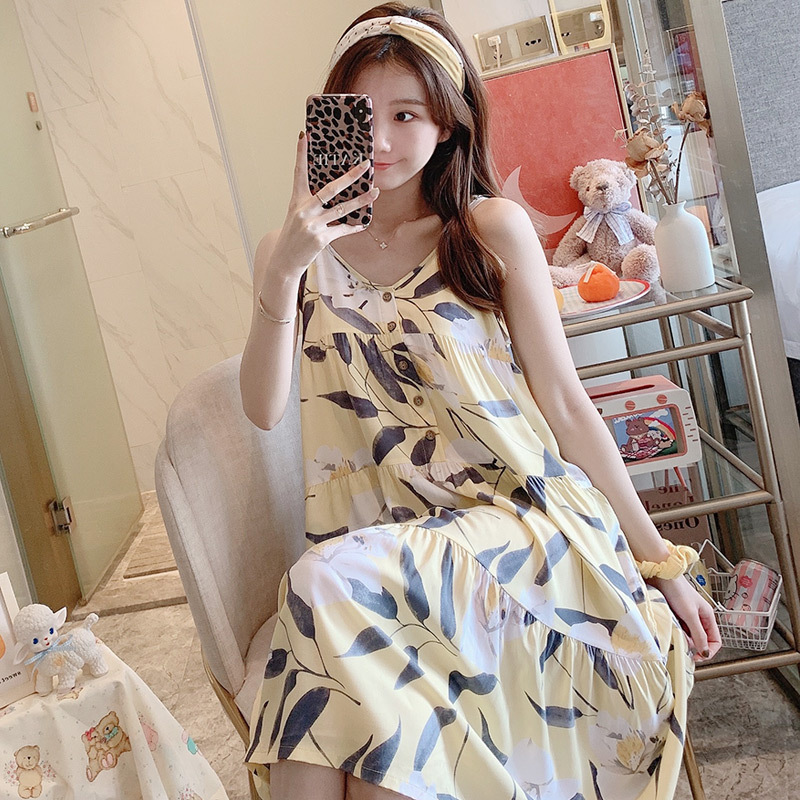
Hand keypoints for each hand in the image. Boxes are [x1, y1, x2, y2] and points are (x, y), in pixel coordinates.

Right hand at [265, 132, 377, 283]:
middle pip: (330, 189)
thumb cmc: (293, 237)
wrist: (285, 261)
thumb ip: (311, 204)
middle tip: (365, 166)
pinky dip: (354, 227)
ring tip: (375, 192)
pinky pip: (342, 229)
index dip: (301, 154)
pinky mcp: (321, 239)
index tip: (304, 136)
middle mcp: (303, 210)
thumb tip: (334, 193)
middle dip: (350, 176)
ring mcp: (312, 225)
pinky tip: (363, 223)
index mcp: (296, 201)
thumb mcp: (297, 217)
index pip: (298, 173)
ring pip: (342, 209)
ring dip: (361, 200)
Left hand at [649, 574, 721, 662]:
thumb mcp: (690, 614)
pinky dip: (676, 632)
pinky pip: (679, 629)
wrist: (661, 576)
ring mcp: (687, 616)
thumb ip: (698, 633)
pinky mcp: (676, 615)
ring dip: (683, 639)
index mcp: (707, 616)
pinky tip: (671, 630)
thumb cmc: (677, 590)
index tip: (698, 657)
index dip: (709, 650)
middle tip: (684, 646)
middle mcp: (699, 617)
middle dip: (694, 645)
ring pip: (689, 636)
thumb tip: (705, 652)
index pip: (715, 640)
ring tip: (676, 635)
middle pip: (701, 640)